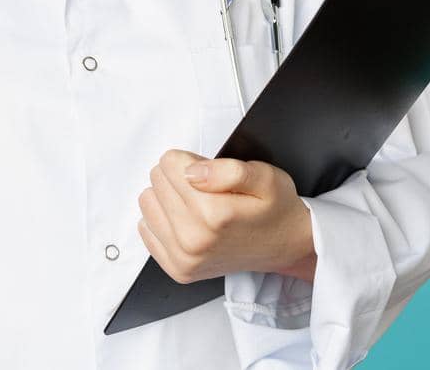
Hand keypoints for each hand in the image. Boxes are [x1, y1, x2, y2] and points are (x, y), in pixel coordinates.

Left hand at [137, 149, 316, 284]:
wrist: (284, 245)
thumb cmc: (273, 209)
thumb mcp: (264, 176)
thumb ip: (228, 170)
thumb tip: (191, 172)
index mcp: (214, 214)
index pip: (170, 164)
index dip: (190, 160)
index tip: (208, 171)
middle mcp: (195, 240)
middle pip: (157, 180)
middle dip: (179, 177)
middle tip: (208, 189)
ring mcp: (184, 258)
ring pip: (148, 202)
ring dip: (169, 197)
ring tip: (198, 204)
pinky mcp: (177, 269)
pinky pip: (145, 228)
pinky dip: (163, 219)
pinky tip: (187, 221)